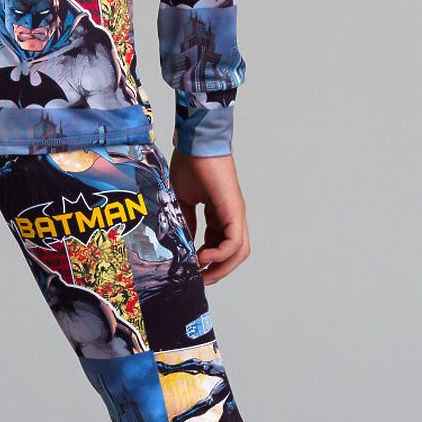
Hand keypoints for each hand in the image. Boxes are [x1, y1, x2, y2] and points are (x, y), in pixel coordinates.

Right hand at [169, 150, 250, 284]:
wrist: (196, 142)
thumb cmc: (190, 164)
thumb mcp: (182, 200)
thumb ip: (186, 222)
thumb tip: (185, 243)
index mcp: (219, 213)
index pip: (220, 244)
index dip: (208, 261)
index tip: (192, 268)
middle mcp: (231, 216)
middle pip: (235, 254)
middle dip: (218, 270)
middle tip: (200, 279)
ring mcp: (235, 214)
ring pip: (238, 252)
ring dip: (221, 267)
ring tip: (202, 271)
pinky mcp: (233, 210)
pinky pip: (233, 242)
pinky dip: (220, 254)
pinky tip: (203, 256)